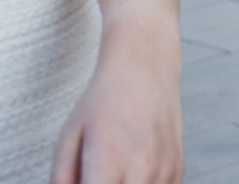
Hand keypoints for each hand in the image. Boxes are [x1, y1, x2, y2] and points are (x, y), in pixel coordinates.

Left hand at [51, 17, 182, 183]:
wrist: (145, 65)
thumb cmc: (102, 101)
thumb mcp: (68, 137)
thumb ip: (61, 179)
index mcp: (108, 160)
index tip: (84, 182)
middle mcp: (141, 167)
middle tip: (96, 175)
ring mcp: (163, 167)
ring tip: (114, 171)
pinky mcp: (177, 167)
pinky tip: (132, 172)